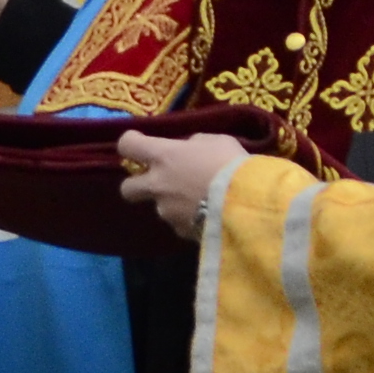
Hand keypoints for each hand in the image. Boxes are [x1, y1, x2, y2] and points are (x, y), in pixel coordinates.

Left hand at [119, 127, 249, 240]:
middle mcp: (157, 184)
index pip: (127, 145)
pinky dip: (190, 218)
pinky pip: (180, 222)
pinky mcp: (179, 230)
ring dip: (173, 203)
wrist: (246, 203)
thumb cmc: (231, 164)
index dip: (130, 143)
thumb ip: (194, 144)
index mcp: (163, 156)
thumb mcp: (216, 142)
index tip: (138, 143)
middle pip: (127, 188)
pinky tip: (209, 214)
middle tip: (156, 182)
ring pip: (160, 207)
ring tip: (200, 200)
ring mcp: (166, 211)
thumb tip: (188, 149)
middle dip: (136, 185)